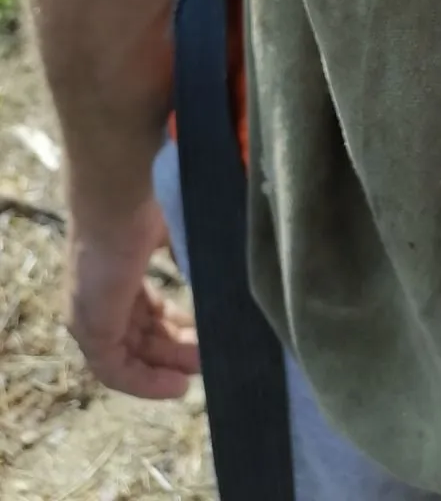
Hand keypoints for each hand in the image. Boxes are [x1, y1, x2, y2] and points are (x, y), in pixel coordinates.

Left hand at [66, 197, 199, 398]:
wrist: (123, 192)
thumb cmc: (150, 200)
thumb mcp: (176, 231)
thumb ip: (188, 255)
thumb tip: (207, 273)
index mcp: (119, 270)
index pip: (144, 310)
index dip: (175, 324)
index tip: (206, 331)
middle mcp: (101, 295)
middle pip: (139, 335)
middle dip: (176, 348)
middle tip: (210, 356)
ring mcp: (91, 313)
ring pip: (130, 355)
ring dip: (166, 367)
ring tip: (202, 369)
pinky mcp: (91, 329)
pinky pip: (116, 370)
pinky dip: (146, 382)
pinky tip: (177, 385)